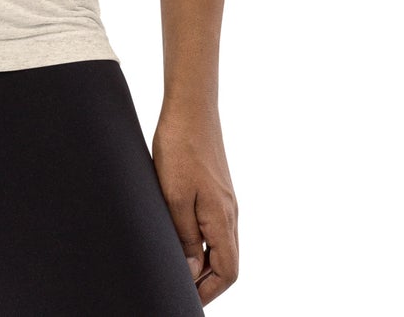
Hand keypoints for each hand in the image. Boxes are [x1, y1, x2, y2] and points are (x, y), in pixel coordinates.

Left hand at [151, 103, 238, 301]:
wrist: (191, 106)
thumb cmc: (180, 147)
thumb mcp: (174, 195)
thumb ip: (185, 236)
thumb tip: (192, 272)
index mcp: (222, 218)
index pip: (227, 271)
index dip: (208, 291)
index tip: (185, 299)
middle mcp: (229, 213)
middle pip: (227, 263)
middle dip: (205, 282)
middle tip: (177, 287)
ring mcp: (225, 200)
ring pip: (221, 245)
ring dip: (203, 262)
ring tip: (176, 268)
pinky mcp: (217, 189)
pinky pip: (215, 226)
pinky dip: (202, 242)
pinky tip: (181, 237)